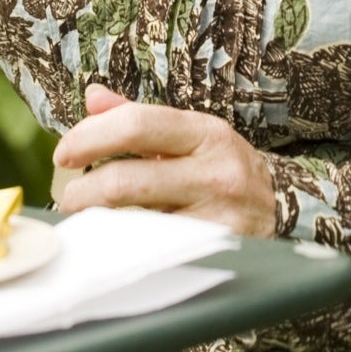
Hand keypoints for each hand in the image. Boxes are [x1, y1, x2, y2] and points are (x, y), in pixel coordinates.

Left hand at [51, 84, 276, 237]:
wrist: (286, 210)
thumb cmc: (223, 168)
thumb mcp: (191, 134)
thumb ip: (139, 117)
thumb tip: (93, 97)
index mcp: (205, 133)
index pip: (137, 124)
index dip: (90, 137)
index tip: (64, 153)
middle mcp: (215, 173)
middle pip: (127, 180)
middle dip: (83, 191)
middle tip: (69, 198)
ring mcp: (217, 218)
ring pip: (136, 223)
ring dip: (99, 223)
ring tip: (87, 219)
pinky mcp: (214, 255)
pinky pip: (156, 252)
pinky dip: (126, 247)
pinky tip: (115, 243)